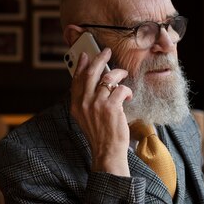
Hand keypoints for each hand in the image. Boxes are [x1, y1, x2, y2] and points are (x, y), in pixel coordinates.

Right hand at [70, 48, 132, 175]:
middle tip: (106, 51)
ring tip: (123, 74)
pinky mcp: (111, 107)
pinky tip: (128, 96)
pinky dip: (126, 90)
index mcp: (76, 105)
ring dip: (118, 73)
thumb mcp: (86, 118)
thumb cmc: (100, 135)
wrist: (107, 152)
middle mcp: (84, 102)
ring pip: (108, 78)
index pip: (76, 79)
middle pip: (91, 73)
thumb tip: (96, 82)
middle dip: (99, 58)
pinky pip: (121, 89)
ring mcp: (97, 104)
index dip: (80, 65)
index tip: (85, 55)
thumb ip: (86, 101)